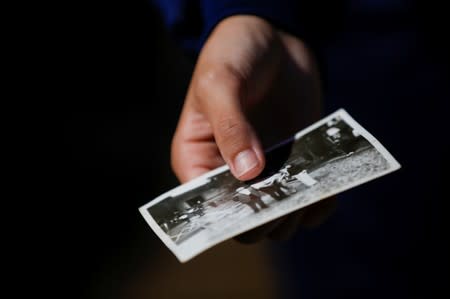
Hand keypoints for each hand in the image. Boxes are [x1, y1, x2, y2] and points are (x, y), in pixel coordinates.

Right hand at [171, 15, 334, 241]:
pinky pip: (307, 202)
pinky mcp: (294, 165)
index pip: (207, 206)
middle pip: (244, 222)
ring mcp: (265, 172)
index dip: (228, 213)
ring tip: (305, 187)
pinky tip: (325, 188)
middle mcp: (229, 174)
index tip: (253, 202)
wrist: (272, 37)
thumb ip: (230, 125)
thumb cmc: (232, 54)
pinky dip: (318, 203)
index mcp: (197, 159)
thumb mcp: (221, 83)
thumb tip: (249, 172)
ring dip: (294, 211)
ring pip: (278, 219)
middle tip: (284, 194)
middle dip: (264, 217)